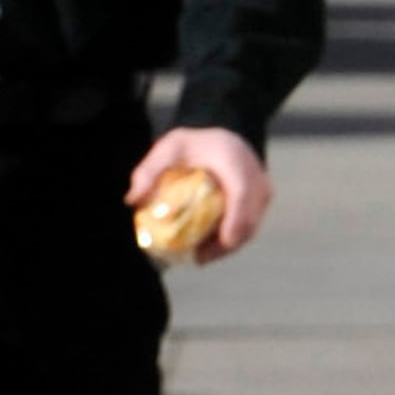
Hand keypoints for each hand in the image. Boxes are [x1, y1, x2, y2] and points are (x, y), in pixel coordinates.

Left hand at [125, 127, 273, 263]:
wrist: (221, 137)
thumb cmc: (192, 145)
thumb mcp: (168, 148)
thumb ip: (149, 170)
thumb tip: (132, 200)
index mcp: (231, 156)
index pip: (241, 189)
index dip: (236, 217)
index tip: (226, 241)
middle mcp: (253, 171)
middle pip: (250, 213)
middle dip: (228, 242)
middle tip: (199, 258)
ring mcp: (261, 185)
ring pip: (252, 222)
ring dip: (230, 244)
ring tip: (201, 256)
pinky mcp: (261, 197)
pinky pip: (251, 223)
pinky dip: (233, 238)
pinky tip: (211, 246)